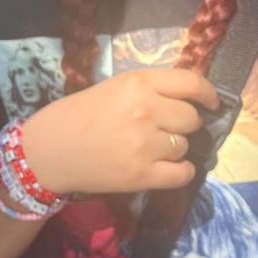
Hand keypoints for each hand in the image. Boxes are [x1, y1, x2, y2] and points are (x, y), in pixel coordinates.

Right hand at [21, 67, 218, 195]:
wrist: (46, 151)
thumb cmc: (77, 115)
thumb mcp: (114, 87)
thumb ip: (150, 90)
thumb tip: (190, 100)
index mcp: (138, 83)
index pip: (192, 83)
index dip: (208, 94)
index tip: (212, 103)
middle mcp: (146, 110)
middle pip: (191, 118)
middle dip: (183, 124)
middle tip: (163, 129)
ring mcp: (145, 144)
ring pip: (184, 146)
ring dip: (174, 148)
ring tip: (149, 148)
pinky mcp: (141, 174)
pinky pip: (181, 173)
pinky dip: (180, 172)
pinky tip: (168, 168)